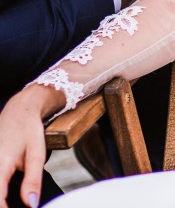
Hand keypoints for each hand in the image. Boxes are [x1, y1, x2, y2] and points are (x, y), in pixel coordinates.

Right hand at [0, 86, 65, 207]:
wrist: (19, 111)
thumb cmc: (29, 131)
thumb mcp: (36, 155)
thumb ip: (33, 181)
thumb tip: (32, 204)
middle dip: (4, 204)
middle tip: (20, 206)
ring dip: (2, 198)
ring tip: (12, 202)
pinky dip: (1, 192)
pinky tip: (7, 196)